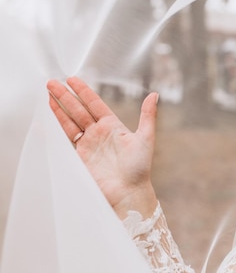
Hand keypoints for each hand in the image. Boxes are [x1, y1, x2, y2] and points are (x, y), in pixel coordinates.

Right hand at [47, 77, 158, 217]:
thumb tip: (154, 94)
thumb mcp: (146, 138)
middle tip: (51, 82)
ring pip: (69, 122)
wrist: (127, 193)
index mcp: (113, 126)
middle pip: (78, 110)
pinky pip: (64, 140)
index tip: (72, 79)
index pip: (95, 104)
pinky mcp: (79, 158)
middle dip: (65, 96)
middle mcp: (98, 134)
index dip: (83, 92)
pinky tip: (43, 122)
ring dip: (58, 109)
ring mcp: (87, 145)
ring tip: (46, 95)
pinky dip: (53, 130)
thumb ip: (148, 116)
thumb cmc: (139, 168)